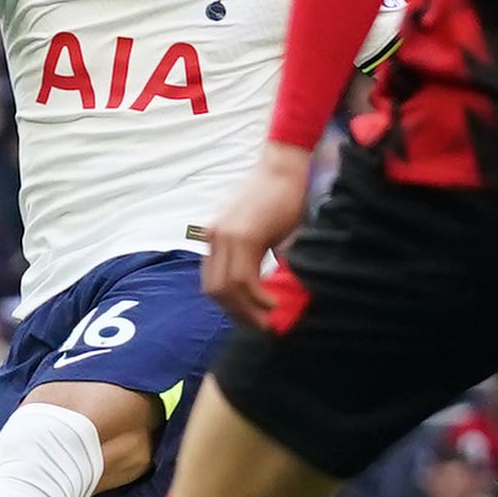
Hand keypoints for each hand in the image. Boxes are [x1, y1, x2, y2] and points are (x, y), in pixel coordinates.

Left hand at [197, 142, 314, 326]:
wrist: (285, 169)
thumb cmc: (279, 199)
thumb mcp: (259, 231)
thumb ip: (255, 256)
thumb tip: (266, 287)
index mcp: (215, 239)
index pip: (212, 283)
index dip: (229, 306)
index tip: (249, 319)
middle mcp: (214, 238)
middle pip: (215, 291)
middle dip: (237, 314)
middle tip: (260, 327)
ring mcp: (226, 236)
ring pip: (227, 288)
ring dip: (248, 310)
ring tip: (268, 321)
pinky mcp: (243, 236)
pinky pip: (244, 278)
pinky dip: (257, 297)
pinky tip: (272, 304)